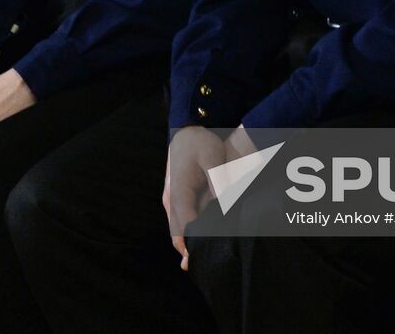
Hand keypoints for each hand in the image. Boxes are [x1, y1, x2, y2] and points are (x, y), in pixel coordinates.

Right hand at [163, 125, 227, 270]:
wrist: (186, 128)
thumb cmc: (200, 142)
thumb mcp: (213, 159)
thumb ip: (218, 183)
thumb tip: (223, 208)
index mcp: (179, 192)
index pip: (185, 228)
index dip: (194, 246)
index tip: (204, 259)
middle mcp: (171, 200)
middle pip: (178, 234)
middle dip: (190, 251)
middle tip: (204, 267)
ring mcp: (171, 199)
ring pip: (178, 229)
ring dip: (188, 244)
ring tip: (203, 259)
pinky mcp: (175, 197)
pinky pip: (180, 221)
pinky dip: (189, 233)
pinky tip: (202, 240)